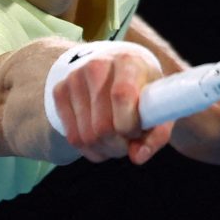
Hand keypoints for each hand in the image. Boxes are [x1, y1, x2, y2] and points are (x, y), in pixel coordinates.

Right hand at [51, 51, 172, 164]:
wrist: (120, 69)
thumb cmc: (144, 91)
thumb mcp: (160, 107)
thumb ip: (157, 135)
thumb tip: (137, 156)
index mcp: (127, 62)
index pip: (121, 96)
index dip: (130, 125)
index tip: (137, 132)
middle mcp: (97, 66)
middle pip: (102, 125)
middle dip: (118, 146)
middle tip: (127, 142)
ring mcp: (75, 78)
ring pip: (86, 136)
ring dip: (104, 149)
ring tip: (115, 141)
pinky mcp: (60, 91)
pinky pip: (72, 137)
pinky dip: (89, 149)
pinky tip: (100, 140)